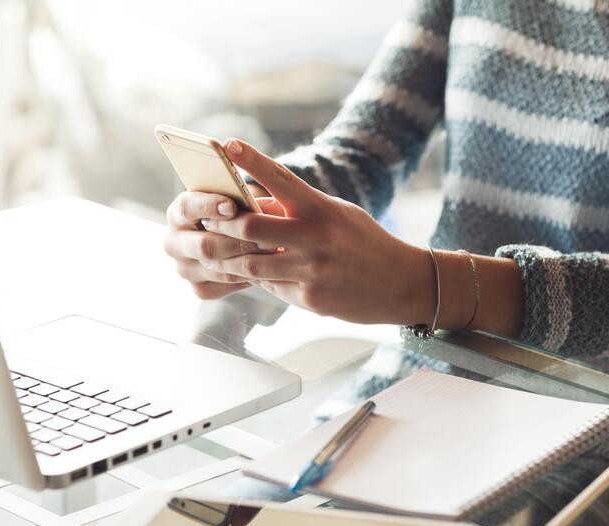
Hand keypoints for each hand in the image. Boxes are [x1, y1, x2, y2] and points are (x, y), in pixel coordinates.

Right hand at [163, 189, 257, 299]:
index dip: (209, 206)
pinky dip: (246, 277)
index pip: (186, 208)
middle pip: (204, 246)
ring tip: (272, 254)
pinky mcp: (199, 288)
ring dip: (247, 262)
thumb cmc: (235, 209)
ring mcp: (184, 268)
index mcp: (178, 213)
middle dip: (238, 242)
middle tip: (267, 239)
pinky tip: (264, 268)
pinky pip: (224, 285)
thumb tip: (256, 208)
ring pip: (217, 269)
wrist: (232, 236)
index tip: (232, 207)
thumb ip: (238, 199)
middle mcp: (174, 243)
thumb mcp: (233, 197)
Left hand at [200, 139, 434, 324]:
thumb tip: (255, 205)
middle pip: (251, 228)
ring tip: (215, 252)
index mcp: (322, 208)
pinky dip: (256, 280)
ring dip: (227, 258)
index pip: (281, 178)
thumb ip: (299, 209)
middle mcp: (315, 237)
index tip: (228, 144)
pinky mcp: (311, 298)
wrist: (402, 283)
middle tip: (206, 221)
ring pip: (251, 264)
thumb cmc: (365, 242)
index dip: (251, 160)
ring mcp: (312, 270)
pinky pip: (270, 287)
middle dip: (222, 225)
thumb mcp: (337, 214)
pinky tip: (248, 275)